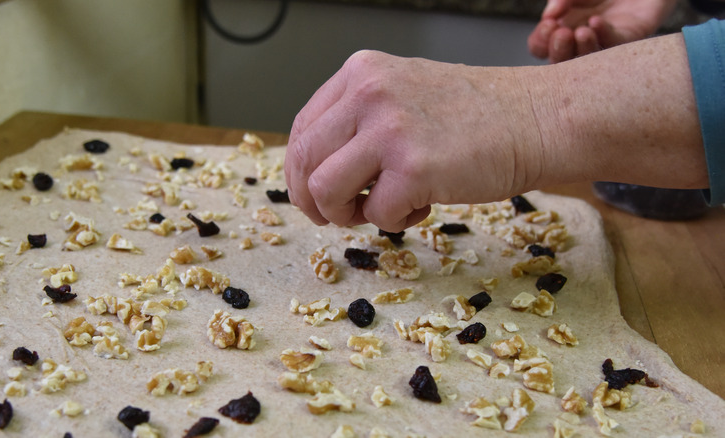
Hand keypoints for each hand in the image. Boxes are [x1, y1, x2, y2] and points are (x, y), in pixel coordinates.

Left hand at [284, 51, 546, 231]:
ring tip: (380, 209)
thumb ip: (359, 120)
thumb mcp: (404, 95)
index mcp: (361, 73)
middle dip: (312, 201)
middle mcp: (368, 93)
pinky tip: (423, 205)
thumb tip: (316, 171)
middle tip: (336, 216)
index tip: (311, 194)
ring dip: (346, 214)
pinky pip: (375, 213)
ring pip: (324, 190)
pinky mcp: (413, 167)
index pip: (301, 129)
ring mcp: (389, 129)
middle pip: (303, 162)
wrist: (535, 119)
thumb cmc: (475, 115)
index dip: (299, 172)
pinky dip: (395, 221)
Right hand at [528, 0, 676, 62]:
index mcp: (563, 26)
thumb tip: (549, 16)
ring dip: (581, 50)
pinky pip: (615, 45)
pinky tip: (596, 22)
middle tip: (562, 34)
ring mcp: (605, 40)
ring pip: (588, 62)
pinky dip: (603, 36)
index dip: (540, 41)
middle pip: (561, 63)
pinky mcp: (631, 36)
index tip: (549, 24)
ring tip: (581, 32)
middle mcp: (581, 38)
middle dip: (558, 51)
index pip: (542, 47)